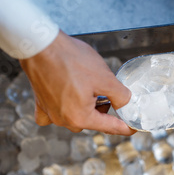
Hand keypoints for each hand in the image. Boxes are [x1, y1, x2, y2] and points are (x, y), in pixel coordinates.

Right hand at [19, 30, 135, 134]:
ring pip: (75, 117)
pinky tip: (69, 97)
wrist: (41, 46)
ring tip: (90, 87)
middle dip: (103, 110)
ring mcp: (50, 112)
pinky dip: (64, 108)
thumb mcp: (105, 78)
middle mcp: (63, 120)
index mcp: (80, 117)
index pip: (110, 127)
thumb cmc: (71, 60)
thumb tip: (126, 105)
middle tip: (108, 92)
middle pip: (92, 122)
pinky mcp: (40, 103)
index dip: (124, 127)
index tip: (133, 128)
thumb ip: (120, 96)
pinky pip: (55, 113)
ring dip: (86, 107)